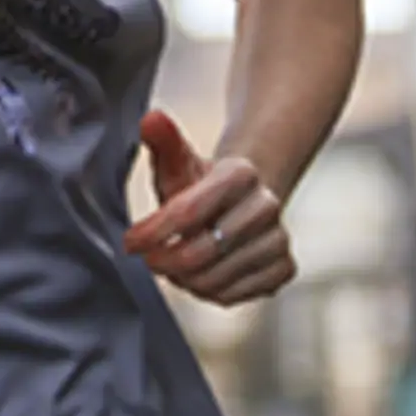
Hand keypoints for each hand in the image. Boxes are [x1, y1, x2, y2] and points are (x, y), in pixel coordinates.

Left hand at [123, 111, 295, 306]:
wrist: (239, 202)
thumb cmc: (198, 184)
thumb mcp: (177, 163)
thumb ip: (163, 142)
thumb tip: (150, 119)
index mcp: (240, 173)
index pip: (187, 211)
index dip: (152, 232)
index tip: (130, 242)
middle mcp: (267, 205)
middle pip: (200, 252)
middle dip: (165, 260)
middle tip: (151, 259)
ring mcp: (280, 239)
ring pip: (215, 279)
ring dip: (184, 279)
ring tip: (176, 264)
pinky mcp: (284, 268)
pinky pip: (234, 296)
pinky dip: (210, 292)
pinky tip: (203, 274)